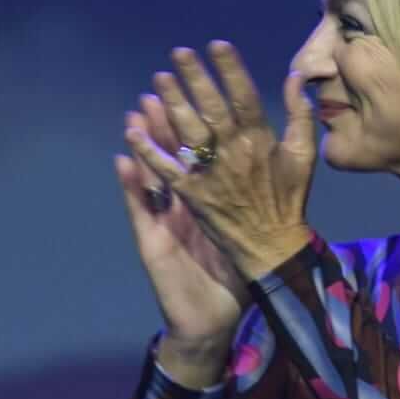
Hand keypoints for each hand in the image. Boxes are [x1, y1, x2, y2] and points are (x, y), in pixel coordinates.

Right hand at [115, 89, 248, 375]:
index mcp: (211, 192)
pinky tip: (123, 159)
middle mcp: (186, 197)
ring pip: (154, 171)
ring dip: (145, 140)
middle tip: (162, 82)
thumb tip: (276, 147)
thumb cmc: (233, 272)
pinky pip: (140, 207)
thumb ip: (262, 187)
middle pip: (177, 150)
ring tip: (136, 112)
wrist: (214, 317)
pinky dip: (131, 184)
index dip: (205, 113)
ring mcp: (165, 216)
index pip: (207, 145)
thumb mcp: (249, 227)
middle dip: (170, 114)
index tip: (204, 81)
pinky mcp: (152, 238)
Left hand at [125, 41, 317, 282]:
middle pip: (211, 107)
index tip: (216, 44)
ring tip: (158, 79)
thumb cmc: (288, 197)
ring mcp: (210, 172)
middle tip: (178, 53)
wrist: (272, 245)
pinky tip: (132, 130)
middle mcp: (233, 152)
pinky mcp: (191, 193)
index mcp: (261, 139)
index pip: (244, 96)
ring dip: (171, 104)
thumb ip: (300, 114)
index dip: (230, 69)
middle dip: (194, 77)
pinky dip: (148, 150)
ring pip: (187, 132)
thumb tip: (295, 76)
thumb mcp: (304, 155)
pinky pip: (166, 168)